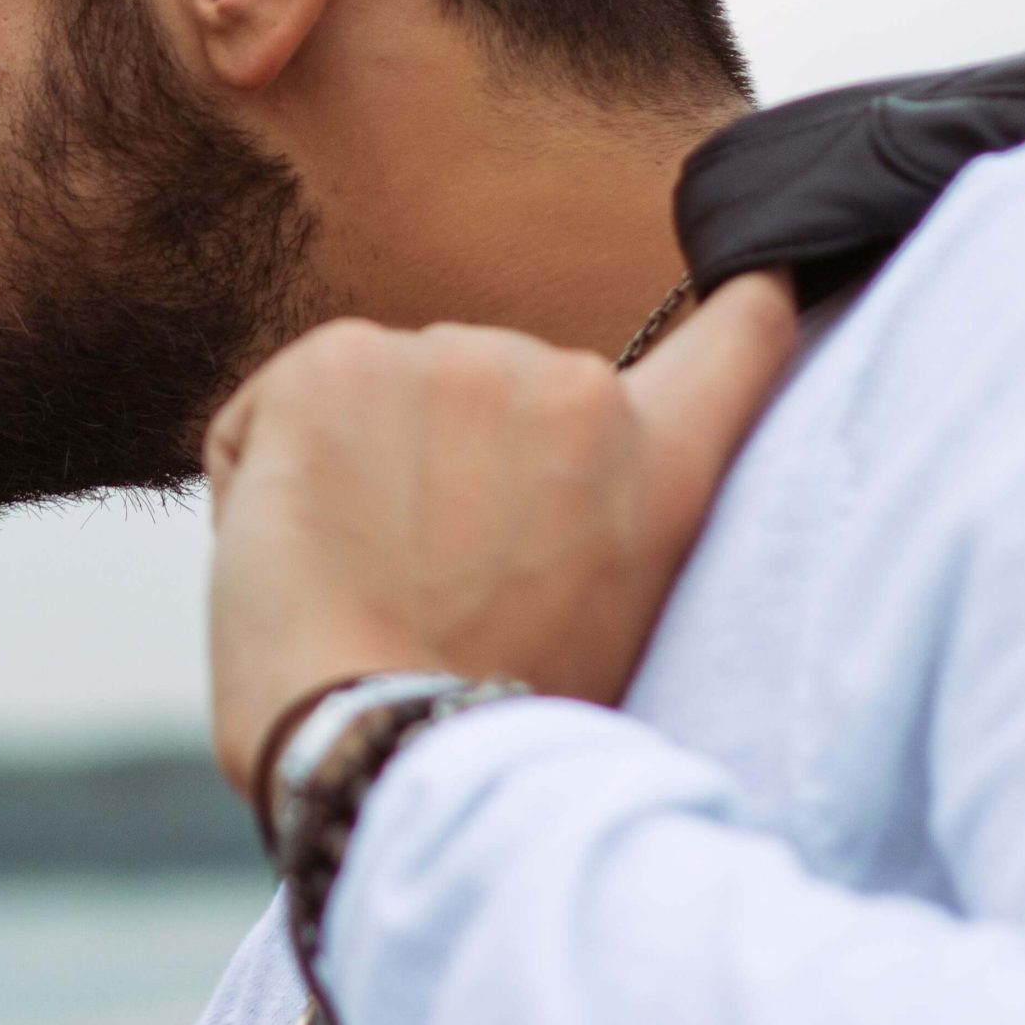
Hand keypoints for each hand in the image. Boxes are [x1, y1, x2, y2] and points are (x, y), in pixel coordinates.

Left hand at [202, 271, 797, 792]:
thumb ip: (601, 506)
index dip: (748, 301)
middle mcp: (573, 389)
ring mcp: (455, 361)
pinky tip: (295, 550)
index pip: (732, 347)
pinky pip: (271, 411)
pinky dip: (259, 472)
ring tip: (365, 583)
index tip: (766, 270)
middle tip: (431, 589)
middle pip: (480, 393)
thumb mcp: (611, 613)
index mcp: (659, 463)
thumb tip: (540, 467)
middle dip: (441, 464)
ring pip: (371, 401)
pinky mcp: (340, 359)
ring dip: (349, 471)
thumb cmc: (484, 718)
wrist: (390, 754)